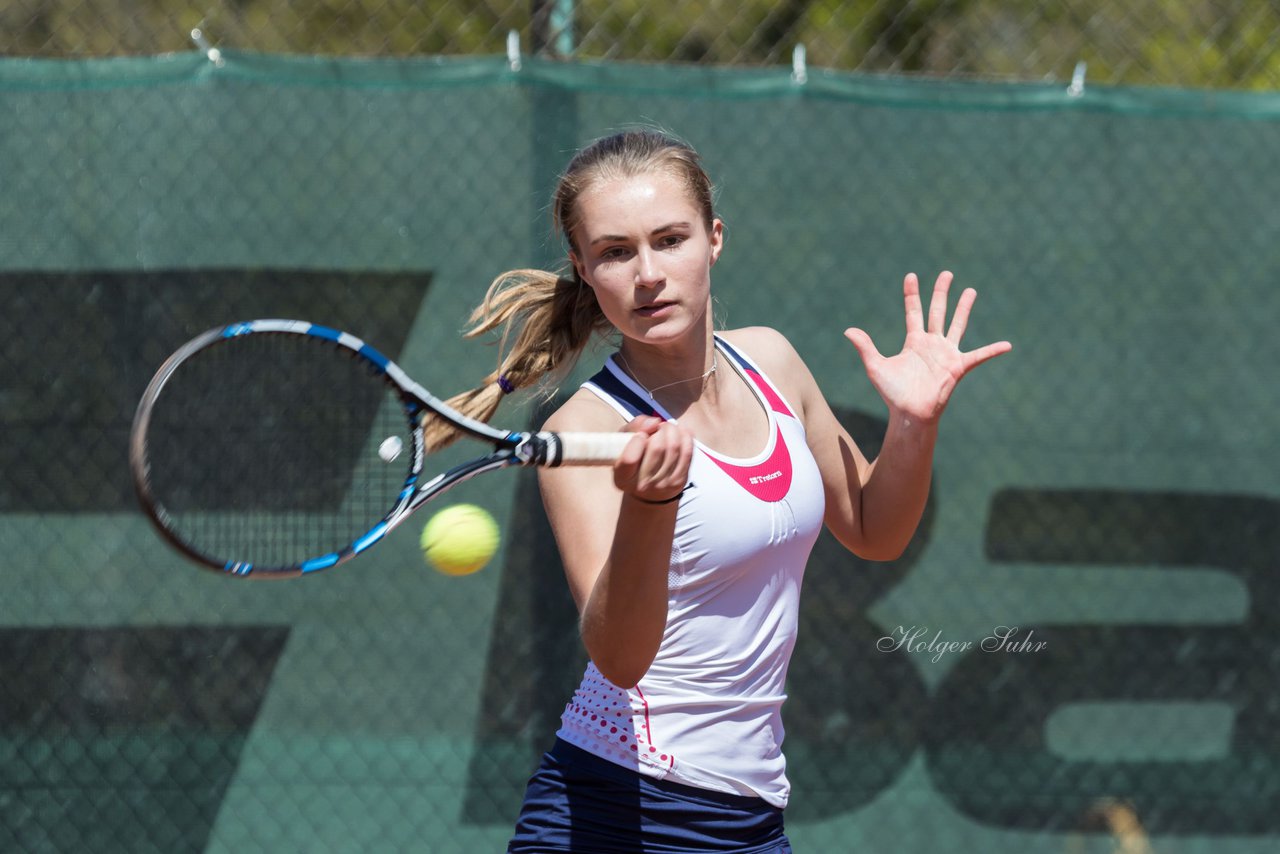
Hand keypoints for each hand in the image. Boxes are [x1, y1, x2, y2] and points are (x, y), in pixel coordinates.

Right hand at [614, 416, 693, 503]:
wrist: (648, 487)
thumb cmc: (633, 458)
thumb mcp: (623, 441)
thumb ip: (634, 427)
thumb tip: (655, 423)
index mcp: (623, 477)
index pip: (630, 458)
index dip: (637, 440)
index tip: (640, 435)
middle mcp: (642, 485)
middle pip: (657, 448)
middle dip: (659, 430)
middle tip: (657, 428)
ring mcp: (663, 484)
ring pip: (674, 448)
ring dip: (672, 430)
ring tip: (666, 428)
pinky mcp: (679, 481)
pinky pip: (687, 452)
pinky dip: (685, 436)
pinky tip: (679, 432)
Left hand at [843, 271, 1010, 423]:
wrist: (909, 413)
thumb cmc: (893, 393)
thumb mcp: (876, 366)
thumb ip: (865, 347)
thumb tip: (847, 330)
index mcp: (913, 341)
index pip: (913, 311)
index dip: (912, 294)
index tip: (911, 275)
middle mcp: (931, 344)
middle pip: (937, 311)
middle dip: (941, 292)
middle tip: (946, 273)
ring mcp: (946, 354)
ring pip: (957, 325)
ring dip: (964, 308)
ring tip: (970, 290)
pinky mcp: (958, 367)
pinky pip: (979, 356)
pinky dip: (992, 351)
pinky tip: (1007, 345)